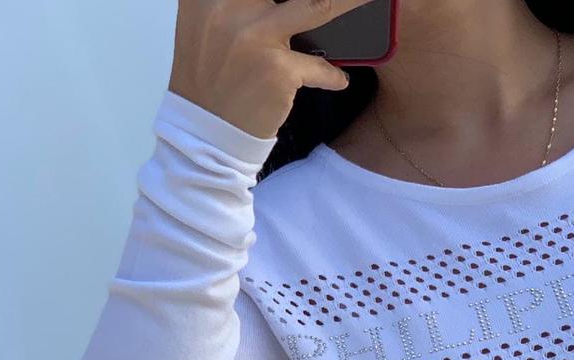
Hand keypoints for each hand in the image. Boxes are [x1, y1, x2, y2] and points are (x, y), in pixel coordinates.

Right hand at [167, 0, 367, 140]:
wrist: (206, 132)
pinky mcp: (277, 69)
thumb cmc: (211, 77)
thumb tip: (275, 1)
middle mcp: (227, 4)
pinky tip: (338, 80)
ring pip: (317, 6)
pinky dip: (332, 75)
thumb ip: (237, 3)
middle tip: (333, 3)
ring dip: (349, 4)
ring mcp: (254, 35)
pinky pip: (320, 67)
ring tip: (367, 3)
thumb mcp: (207, 24)